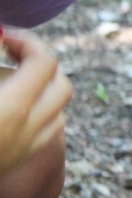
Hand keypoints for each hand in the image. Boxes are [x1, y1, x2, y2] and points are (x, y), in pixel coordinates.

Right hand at [0, 30, 72, 178]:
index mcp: (12, 108)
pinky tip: (9, 106)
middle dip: (41, 64)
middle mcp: (28, 130)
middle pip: (61, 84)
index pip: (45, 62)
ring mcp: (25, 149)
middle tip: (9, 53)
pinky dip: (39, 114)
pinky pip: (46, 132)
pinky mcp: (16, 162)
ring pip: (58, 110)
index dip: (26, 41)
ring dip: (43, 89)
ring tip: (9, 79)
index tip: (2, 35)